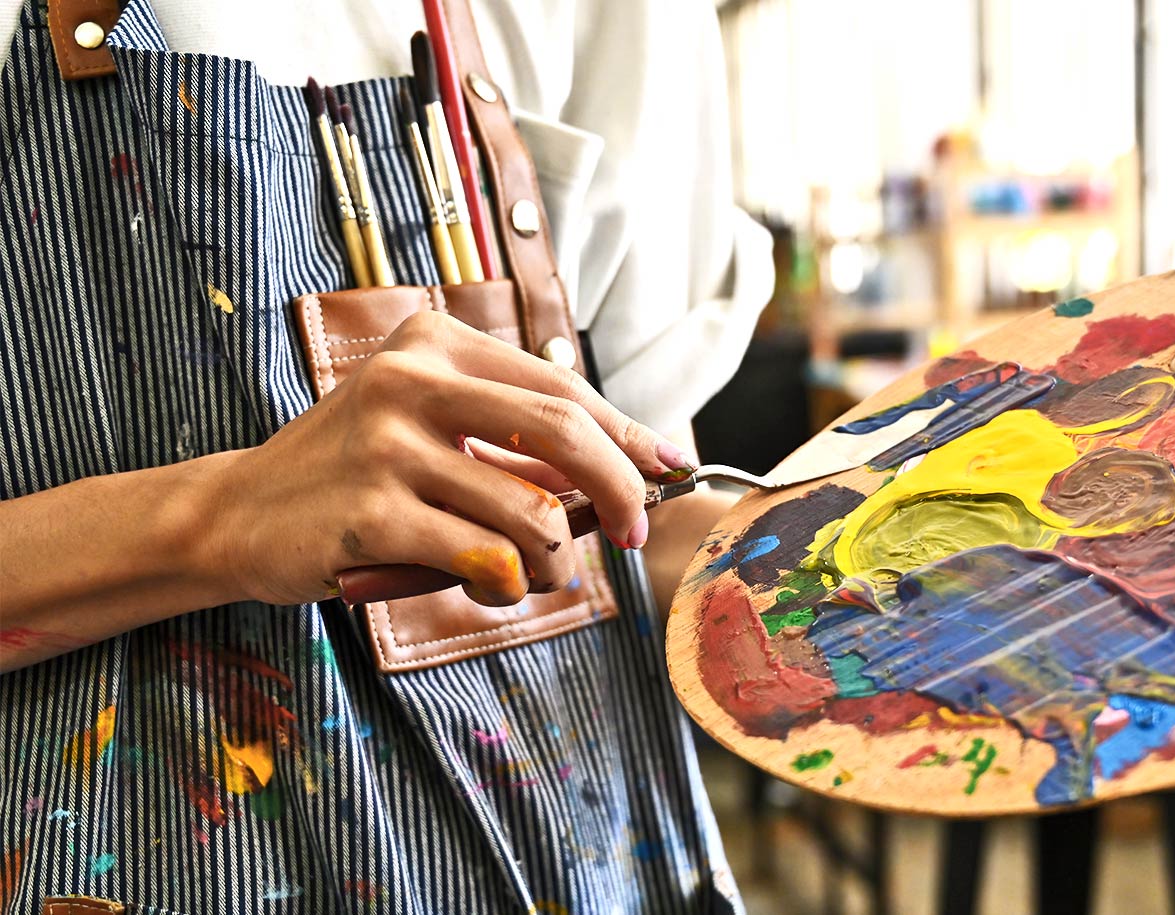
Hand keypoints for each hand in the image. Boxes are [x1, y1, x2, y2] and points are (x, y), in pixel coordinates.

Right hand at [209, 310, 694, 606]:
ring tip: (534, 576)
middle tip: (632, 533)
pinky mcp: (372, 513)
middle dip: (620, 490)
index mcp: (435, 343)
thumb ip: (509, 430)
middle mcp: (412, 381)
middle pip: (564, 434)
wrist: (236, 512)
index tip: (668, 468)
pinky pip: (486, 558)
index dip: (626, 435)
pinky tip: (491, 587)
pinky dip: (508, 585)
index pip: (562, 388)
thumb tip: (631, 461)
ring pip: (531, 513)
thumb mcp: (425, 420)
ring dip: (554, 562)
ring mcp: (388, 446)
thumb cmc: (353, 471)